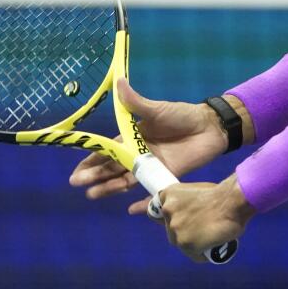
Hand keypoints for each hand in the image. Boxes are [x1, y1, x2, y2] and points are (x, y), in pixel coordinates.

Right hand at [68, 78, 227, 214]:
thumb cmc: (182, 115)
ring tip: (91, 194)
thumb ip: (136, 102)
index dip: (92, 158)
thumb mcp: (157, 109)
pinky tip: (125, 206)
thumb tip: (118, 82)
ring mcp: (150, 166)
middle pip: (112, 166)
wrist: (210, 128)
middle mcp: (138, 153)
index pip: (108, 149)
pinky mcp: (164, 176)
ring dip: (108, 187)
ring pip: (124, 179)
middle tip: (77, 182)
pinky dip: (137, 198)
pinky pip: (147, 188)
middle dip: (94, 175)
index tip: (77, 167)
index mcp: (133, 136)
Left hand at [159, 176, 253, 262]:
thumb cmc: (222, 194)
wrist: (232, 201)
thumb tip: (190, 214)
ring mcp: (175, 229)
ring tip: (211, 238)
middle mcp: (167, 211)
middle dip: (184, 231)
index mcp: (168, 195)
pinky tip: (212, 248)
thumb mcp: (196, 191)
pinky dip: (203, 254)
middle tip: (201, 229)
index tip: (177, 222)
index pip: (156, 213)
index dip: (168, 219)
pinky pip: (194, 255)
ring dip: (194, 243)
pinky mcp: (185, 244)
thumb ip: (187, 203)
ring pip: (182, 244)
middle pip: (171, 230)